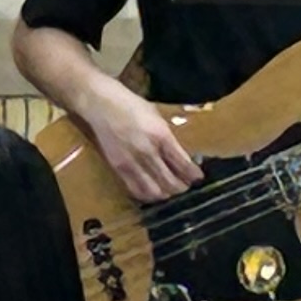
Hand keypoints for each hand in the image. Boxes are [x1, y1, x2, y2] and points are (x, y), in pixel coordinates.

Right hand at [81, 77, 205, 205]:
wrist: (102, 105)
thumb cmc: (132, 106)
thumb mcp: (157, 117)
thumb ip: (168, 138)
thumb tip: (182, 155)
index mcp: (161, 136)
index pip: (183, 163)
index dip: (193, 174)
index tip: (198, 177)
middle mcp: (148, 152)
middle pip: (171, 181)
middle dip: (182, 187)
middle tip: (186, 185)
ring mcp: (132, 162)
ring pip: (155, 191)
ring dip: (165, 193)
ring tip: (169, 190)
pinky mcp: (119, 168)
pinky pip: (136, 189)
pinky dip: (147, 194)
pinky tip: (152, 191)